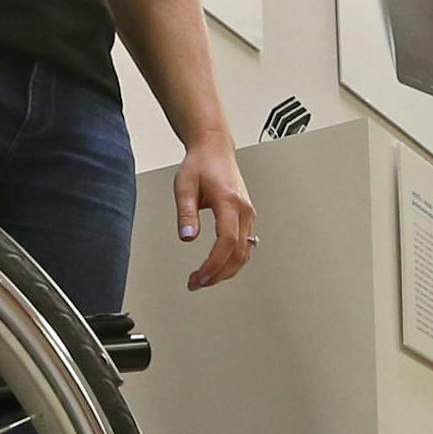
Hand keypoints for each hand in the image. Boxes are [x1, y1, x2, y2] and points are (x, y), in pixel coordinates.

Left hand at [174, 133, 254, 289]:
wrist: (214, 149)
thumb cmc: (200, 164)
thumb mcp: (184, 186)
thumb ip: (186, 212)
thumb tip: (187, 236)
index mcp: (229, 200)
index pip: (227, 240)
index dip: (214, 263)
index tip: (200, 276)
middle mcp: (244, 209)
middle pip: (238, 253)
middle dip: (218, 274)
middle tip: (197, 283)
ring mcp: (248, 214)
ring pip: (244, 253)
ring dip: (225, 271)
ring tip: (203, 279)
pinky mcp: (247, 217)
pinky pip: (245, 245)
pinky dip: (232, 261)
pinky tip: (218, 268)